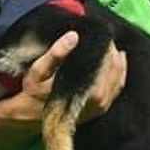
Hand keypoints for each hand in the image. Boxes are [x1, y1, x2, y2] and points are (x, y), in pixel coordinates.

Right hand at [0, 32, 126, 131]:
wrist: (30, 117)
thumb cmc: (33, 92)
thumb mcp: (38, 71)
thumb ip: (55, 54)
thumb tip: (74, 36)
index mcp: (90, 91)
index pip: (106, 62)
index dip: (104, 45)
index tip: (98, 33)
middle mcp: (100, 100)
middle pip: (115, 68)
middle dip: (110, 51)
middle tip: (102, 37)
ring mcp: (102, 106)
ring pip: (119, 77)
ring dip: (116, 60)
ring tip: (108, 46)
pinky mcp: (101, 108)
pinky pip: (117, 87)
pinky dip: (119, 72)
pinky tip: (118, 59)